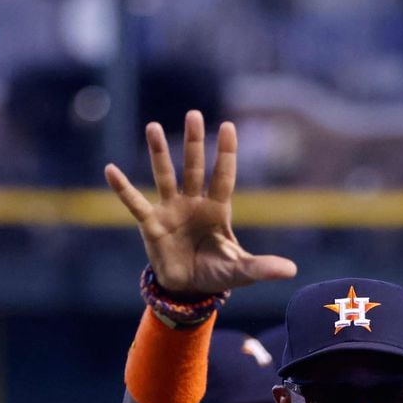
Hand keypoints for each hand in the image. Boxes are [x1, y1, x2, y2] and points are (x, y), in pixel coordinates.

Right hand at [104, 110, 296, 296]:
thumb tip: (292, 271)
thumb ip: (262, 267)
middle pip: (194, 167)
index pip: (223, 176)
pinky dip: (123, 188)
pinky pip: (135, 203)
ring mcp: (171, 210)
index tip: (228, 126)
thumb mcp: (240, 271)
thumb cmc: (216, 273)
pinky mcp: (151, 225)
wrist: (188, 289)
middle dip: (194, 142)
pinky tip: (110, 170)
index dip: (225, 153)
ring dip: (159, 153)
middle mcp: (193, 203)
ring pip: (165, 176)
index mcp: (217, 210)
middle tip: (194, 114)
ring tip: (154, 127)